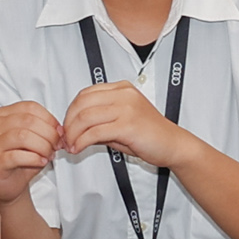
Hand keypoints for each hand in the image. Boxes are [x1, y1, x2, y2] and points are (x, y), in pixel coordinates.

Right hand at [0, 101, 63, 207]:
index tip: (60, 132)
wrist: (10, 182)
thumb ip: (45, 128)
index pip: (30, 107)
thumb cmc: (23, 157)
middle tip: (57, 145)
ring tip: (50, 155)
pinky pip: (17, 156)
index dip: (49, 119)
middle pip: (28, 121)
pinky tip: (42, 162)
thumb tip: (60, 130)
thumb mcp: (36, 137)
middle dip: (49, 134)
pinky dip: (34, 159)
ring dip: (43, 146)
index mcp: (4, 114)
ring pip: (23, 136)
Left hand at [58, 79, 194, 174]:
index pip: (85, 94)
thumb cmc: (149, 135)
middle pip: (82, 103)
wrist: (173, 145)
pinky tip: (79, 149)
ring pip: (85, 117)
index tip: (67, 127)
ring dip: (73, 134)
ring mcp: (126, 108)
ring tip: (71, 146)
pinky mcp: (128, 125)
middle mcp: (123, 94)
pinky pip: (95, 132)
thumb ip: (99, 121)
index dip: (70, 111)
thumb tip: (73, 129)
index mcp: (122, 89)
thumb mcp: (121, 121)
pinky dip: (82, 142)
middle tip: (65, 139)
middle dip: (68, 123)